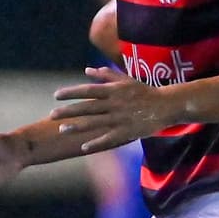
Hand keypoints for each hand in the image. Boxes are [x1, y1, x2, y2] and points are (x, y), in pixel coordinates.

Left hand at [51, 66, 169, 152]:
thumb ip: (106, 75)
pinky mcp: (128, 131)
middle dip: (68, 111)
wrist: (167, 105)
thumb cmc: (145, 91)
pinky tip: (83, 147)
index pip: (88, 90)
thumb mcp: (126, 79)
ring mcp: (121, 118)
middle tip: (51, 115)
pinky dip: (96, 143)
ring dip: (77, 127)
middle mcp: (115, 104)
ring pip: (95, 123)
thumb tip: (87, 70)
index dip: (71, 93)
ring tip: (61, 130)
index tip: (56, 96)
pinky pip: (109, 138)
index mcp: (114, 90)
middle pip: (87, 108)